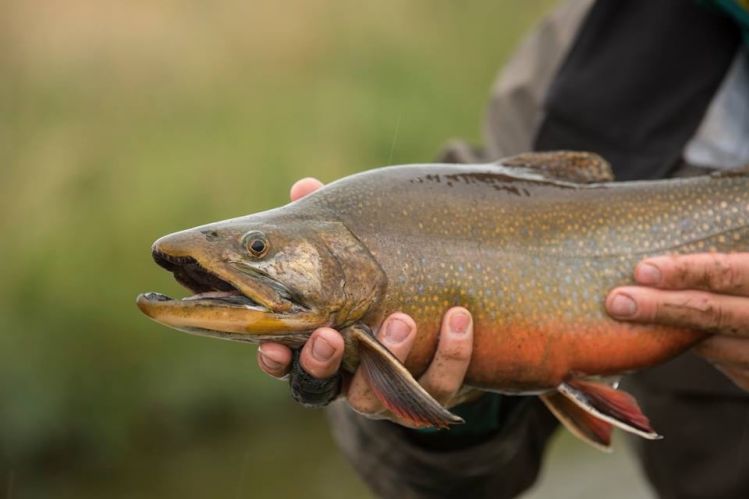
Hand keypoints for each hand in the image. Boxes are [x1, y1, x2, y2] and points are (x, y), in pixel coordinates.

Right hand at [255, 177, 474, 425]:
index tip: (273, 345)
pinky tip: (458, 317)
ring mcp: (386, 390)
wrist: (442, 316)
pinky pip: (438, 385)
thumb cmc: (383, 280)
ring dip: (388, 358)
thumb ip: (329, 228)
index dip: (275, 359)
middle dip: (321, 364)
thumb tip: (305, 186)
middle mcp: (345, 376)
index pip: (284, 362)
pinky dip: (449, 354)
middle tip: (330, 336)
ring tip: (402, 319)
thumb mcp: (354, 254)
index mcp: (319, 344)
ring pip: (377, 396)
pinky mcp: (430, 391)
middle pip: (318, 388)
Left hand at [606, 253, 748, 390]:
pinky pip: (724, 362)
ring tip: (629, 313)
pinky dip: (693, 346)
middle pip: (712, 314)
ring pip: (711, 342)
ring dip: (665, 331)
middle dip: (660, 307)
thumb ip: (731, 263)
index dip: (686, 271)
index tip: (643, 269)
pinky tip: (666, 333)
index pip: (729, 273)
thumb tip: (714, 206)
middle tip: (616, 301)